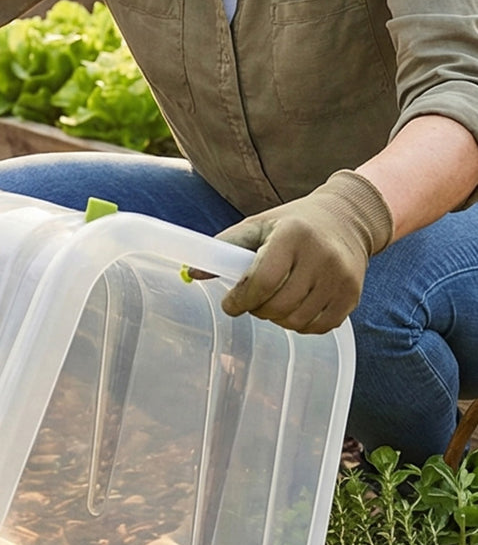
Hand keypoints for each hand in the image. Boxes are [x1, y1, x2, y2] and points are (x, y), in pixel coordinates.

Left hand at [215, 170, 392, 333]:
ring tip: (276, 300)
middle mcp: (321, 256)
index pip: (262, 281)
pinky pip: (319, 327)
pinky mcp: (352, 294)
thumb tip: (191, 272)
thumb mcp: (257, 226)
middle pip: (278, 305)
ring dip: (277, 318)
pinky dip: (301, 324)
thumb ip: (225, 248)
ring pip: (296, 320)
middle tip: (254, 300)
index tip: (230, 303)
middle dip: (257, 309)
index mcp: (293, 236)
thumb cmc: (292, 225)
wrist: (347, 217)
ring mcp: (340, 277)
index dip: (240, 299)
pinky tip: (296, 307)